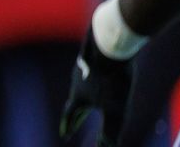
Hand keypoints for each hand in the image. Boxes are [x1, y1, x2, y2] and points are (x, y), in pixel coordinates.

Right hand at [60, 26, 134, 145]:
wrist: (111, 45)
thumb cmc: (112, 81)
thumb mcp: (114, 111)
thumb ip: (109, 132)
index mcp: (78, 96)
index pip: (70, 115)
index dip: (68, 126)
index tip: (65, 135)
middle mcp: (76, 81)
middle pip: (75, 101)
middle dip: (76, 115)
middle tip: (75, 123)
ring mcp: (83, 66)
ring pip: (81, 85)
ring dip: (83, 96)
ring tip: (89, 99)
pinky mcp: (94, 55)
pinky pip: (91, 70)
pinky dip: (93, 79)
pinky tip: (103, 76)